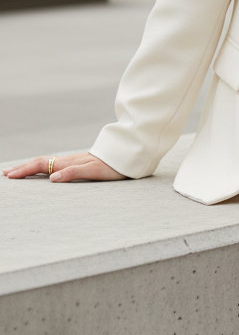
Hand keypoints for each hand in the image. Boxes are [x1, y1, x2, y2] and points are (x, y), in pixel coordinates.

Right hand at [3, 152, 125, 182]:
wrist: (129, 157)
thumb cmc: (114, 166)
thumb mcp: (95, 171)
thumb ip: (74, 172)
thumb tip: (52, 178)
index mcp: (69, 163)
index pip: (41, 165)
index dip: (24, 170)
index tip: (9, 176)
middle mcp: (69, 160)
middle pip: (41, 162)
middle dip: (23, 168)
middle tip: (6, 174)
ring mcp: (75, 161)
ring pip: (48, 163)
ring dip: (31, 167)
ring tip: (20, 171)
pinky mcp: (81, 163)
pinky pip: (57, 164)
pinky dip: (44, 168)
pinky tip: (45, 171)